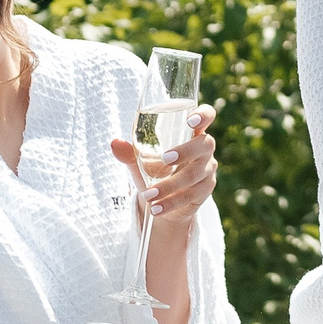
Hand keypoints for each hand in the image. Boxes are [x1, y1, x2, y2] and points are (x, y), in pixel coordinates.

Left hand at [110, 104, 218, 238]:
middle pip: (204, 145)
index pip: (207, 116)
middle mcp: (204, 148)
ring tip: (148, 195)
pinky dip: (170, 202)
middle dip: (185, 151)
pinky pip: (190, 195)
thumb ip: (130, 152)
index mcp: (191, 132)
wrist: (164, 199)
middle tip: (164, 160)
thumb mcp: (141, 160)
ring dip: (169, 186)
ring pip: (193, 175)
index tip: (190, 121)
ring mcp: (207, 169)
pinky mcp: (205, 190)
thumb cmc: (155, 170)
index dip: (203, 115)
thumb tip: (115, 143)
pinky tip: (156, 208)